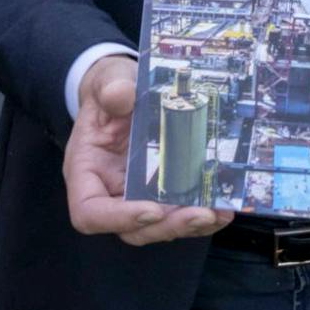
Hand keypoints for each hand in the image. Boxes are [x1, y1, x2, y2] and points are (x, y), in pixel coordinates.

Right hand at [66, 54, 233, 245]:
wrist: (126, 90)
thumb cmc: (111, 90)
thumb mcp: (108, 81)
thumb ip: (111, 88)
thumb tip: (122, 95)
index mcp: (86, 171)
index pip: (89, 212)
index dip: (118, 219)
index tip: (151, 211)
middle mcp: (109, 191)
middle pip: (131, 228)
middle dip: (168, 225)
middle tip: (201, 214)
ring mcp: (136, 196)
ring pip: (158, 227)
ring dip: (190, 224)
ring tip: (219, 213)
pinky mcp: (160, 193)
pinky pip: (177, 213)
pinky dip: (200, 215)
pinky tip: (223, 207)